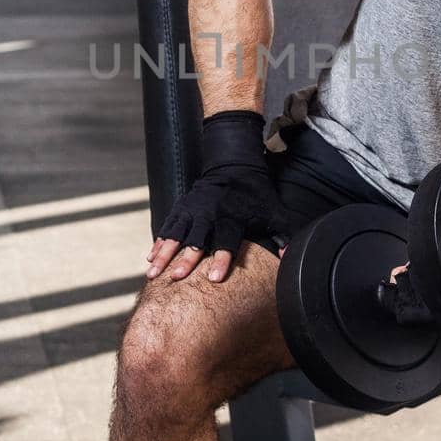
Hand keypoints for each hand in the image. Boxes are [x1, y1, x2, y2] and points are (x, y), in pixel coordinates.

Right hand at [145, 110, 298, 283]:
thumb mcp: (274, 211)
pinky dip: (158, 242)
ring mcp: (193, 209)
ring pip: (176, 234)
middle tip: (177, 277)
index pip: (227, 240)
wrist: (234, 163)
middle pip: (196, 239)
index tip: (214, 278)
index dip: (221, 258)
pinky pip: (167, 226)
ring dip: (164, 253)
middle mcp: (210, 213)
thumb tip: (291, 260)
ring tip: (153, 273)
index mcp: (233, 216)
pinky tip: (150, 258)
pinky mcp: (182, 207)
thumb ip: (284, 235)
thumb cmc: (256, 193)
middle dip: (186, 258)